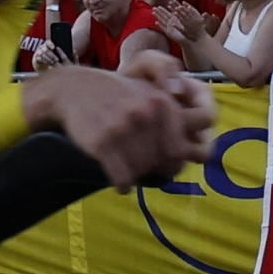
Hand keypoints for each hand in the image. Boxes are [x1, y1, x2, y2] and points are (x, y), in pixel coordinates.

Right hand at [29, 58, 211, 185]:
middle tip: (144, 167)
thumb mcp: (153, 94)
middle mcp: (148, 113)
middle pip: (167, 164)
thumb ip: (177, 119)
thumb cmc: (118, 96)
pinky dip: (122, 184)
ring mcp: (125, 127)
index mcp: (165, 102)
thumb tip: (198, 153)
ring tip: (128, 167)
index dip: (178, 161)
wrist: (74, 89)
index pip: (186, 149)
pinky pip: (123, 179)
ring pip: (145, 173)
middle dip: (157, 169)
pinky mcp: (104, 142)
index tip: (166, 162)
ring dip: (137, 175)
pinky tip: (118, 179)